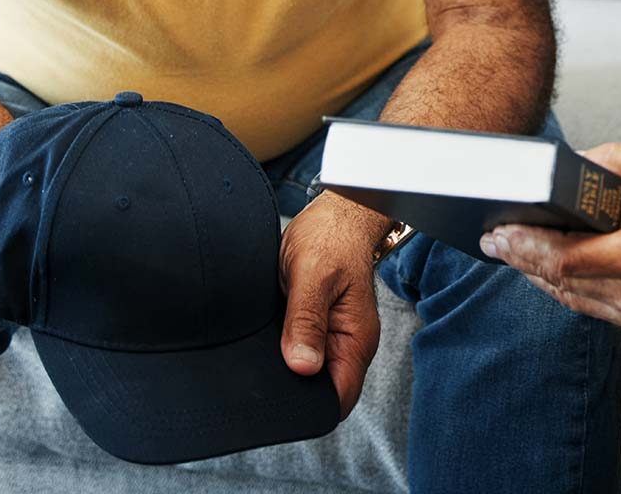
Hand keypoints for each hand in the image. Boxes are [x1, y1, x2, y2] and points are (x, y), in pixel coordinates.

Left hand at [278, 194, 389, 417]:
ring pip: (306, 372)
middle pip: (319, 392)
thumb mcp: (313, 275)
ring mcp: (332, 336)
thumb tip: (302, 366)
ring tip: (264, 346)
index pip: (337, 399)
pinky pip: (299, 351)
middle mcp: (347, 343)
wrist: (334, 213)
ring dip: (285, 367)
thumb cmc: (331, 236)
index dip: (309, 407)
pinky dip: (283, 350)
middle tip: (264, 367)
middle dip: (292, 390)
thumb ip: (307, 321)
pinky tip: (268, 336)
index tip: (279, 395)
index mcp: (356, 339)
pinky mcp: (316, 327)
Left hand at [480, 143, 620, 331]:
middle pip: (562, 283)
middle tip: (494, 239)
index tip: (499, 232)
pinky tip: (549, 267)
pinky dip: (566, 285)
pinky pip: (593, 306)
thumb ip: (614, 161)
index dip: (526, 247)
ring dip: (539, 274)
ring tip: (511, 251)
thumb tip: (573, 164)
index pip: (566, 259)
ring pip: (573, 299)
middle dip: (522, 259)